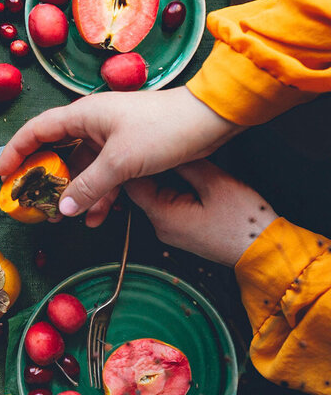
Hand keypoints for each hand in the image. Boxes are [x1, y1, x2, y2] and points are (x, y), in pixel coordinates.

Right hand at [0, 86, 240, 225]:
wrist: (211, 120)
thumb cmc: (163, 129)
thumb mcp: (122, 162)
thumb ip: (89, 186)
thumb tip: (62, 209)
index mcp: (84, 115)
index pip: (37, 130)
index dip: (16, 151)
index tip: (1, 174)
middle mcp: (94, 123)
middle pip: (59, 152)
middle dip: (48, 181)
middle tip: (35, 205)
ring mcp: (113, 137)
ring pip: (84, 168)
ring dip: (78, 194)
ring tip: (72, 220)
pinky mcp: (131, 150)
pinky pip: (106, 174)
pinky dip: (101, 194)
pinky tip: (100, 216)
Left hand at [125, 160, 277, 266]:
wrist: (262, 251)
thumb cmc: (244, 223)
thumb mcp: (215, 183)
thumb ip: (186, 164)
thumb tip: (167, 149)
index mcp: (163, 216)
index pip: (132, 184)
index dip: (137, 161)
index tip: (146, 143)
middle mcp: (160, 226)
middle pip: (142, 189)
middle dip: (152, 167)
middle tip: (166, 145)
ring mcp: (170, 230)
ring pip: (157, 195)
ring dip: (166, 177)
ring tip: (180, 157)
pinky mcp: (182, 230)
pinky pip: (170, 204)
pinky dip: (175, 188)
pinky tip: (189, 175)